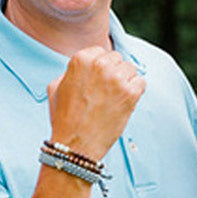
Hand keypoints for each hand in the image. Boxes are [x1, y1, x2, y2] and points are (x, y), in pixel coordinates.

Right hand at [47, 46, 144, 162]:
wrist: (76, 145)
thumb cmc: (64, 119)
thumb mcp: (56, 88)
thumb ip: (70, 71)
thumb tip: (85, 65)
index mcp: (81, 59)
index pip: (100, 52)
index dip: (100, 67)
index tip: (97, 81)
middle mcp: (100, 65)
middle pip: (117, 58)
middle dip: (113, 72)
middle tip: (106, 92)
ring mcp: (116, 79)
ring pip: (130, 69)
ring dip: (125, 81)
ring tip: (114, 99)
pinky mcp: (130, 93)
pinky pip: (141, 82)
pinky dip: (135, 92)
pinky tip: (123, 103)